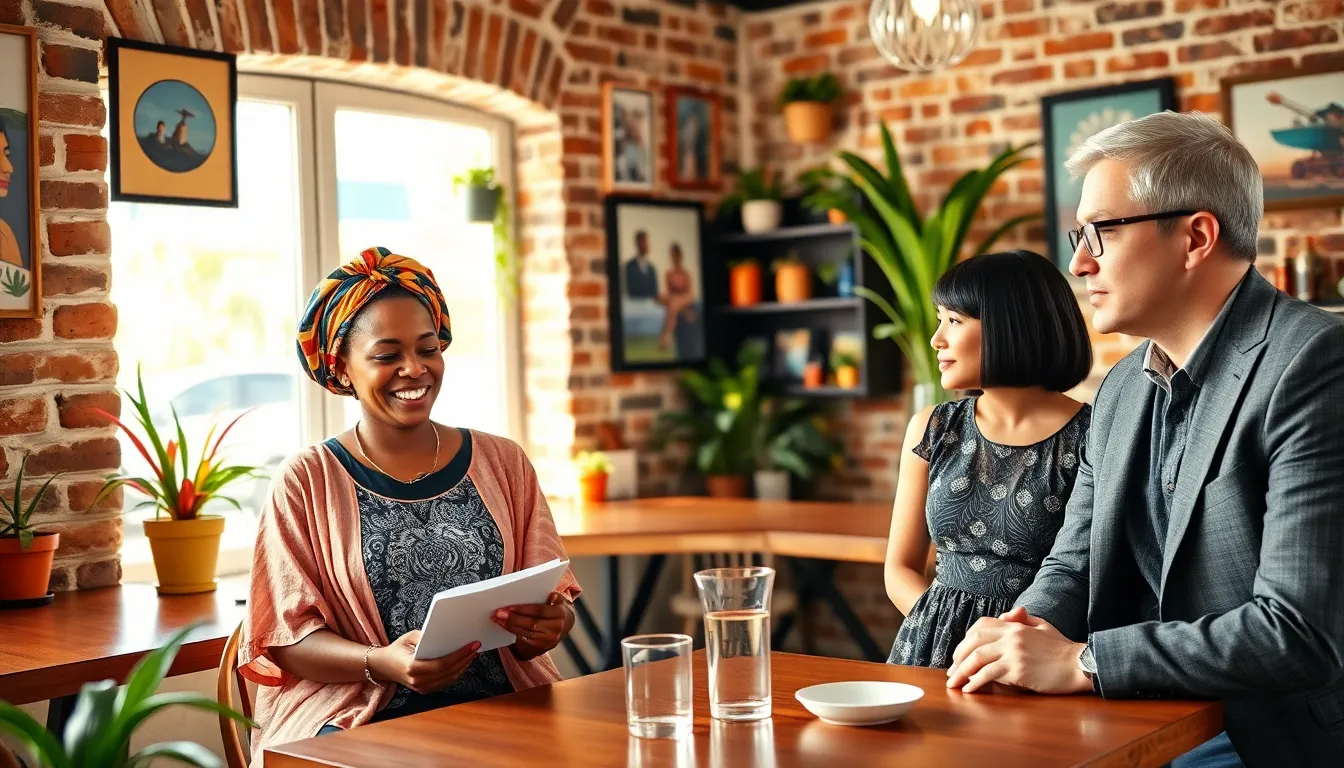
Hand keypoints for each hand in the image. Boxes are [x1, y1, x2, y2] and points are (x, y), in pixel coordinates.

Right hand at [367, 630, 478, 693]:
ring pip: (450, 678)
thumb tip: (446, 633)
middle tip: (477, 646)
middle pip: (449, 672)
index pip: (442, 664)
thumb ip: (425, 636)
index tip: (472, 645)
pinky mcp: (426, 690)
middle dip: (466, 659)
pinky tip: (464, 661)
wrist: (382, 666)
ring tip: (473, 653)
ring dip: (464, 666)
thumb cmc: (396, 649)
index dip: (460, 655)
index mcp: (413, 668)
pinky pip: (446, 681)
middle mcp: (418, 681)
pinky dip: (457, 671)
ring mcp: (422, 688)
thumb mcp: (409, 637)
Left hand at [494, 591, 573, 660]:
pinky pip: (524, 640)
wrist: (565, 626)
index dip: (524, 609)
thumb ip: (557, 597)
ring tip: (497, 619)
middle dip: (513, 618)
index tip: (509, 606)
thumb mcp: (561, 601)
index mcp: (561, 614)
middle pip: (531, 623)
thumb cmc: (558, 610)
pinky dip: (513, 633)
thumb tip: (552, 596)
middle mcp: (556, 629)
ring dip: (509, 626)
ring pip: (526, 633)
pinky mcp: (542, 648)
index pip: (540, 611)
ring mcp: (549, 641)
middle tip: (498, 613)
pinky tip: (504, 627)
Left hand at [945, 607, 1091, 694]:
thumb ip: (1022, 620)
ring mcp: (1014, 652)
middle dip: (958, 656)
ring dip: (961, 672)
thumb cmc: (1062, 648)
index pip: (981, 625)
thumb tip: (1008, 614)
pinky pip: (989, 674)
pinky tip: (969, 689)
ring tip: (954, 683)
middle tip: (951, 671)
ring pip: (977, 659)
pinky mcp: (1018, 670)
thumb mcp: (1042, 626)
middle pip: (974, 642)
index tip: (960, 653)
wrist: (1080, 664)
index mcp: (1015, 625)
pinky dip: (975, 682)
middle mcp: (1011, 636)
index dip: (967, 639)